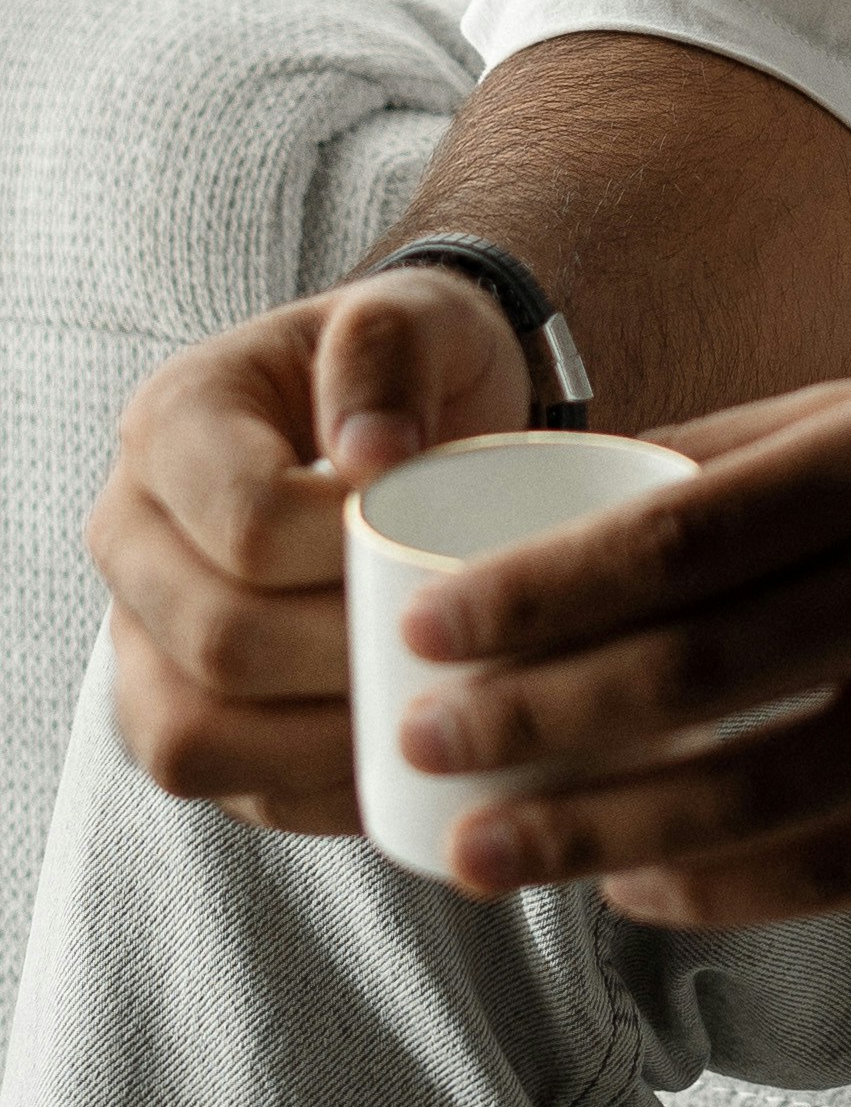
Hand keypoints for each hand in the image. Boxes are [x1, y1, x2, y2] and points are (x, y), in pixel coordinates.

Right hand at [88, 267, 531, 830]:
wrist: (416, 418)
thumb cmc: (417, 365)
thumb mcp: (421, 316)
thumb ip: (390, 347)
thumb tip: (375, 456)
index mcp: (172, 426)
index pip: (247, 522)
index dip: (353, 549)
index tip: (445, 532)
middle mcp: (131, 536)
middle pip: (219, 639)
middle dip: (353, 653)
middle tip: (464, 639)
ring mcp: (142, 637)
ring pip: (193, 738)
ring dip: (326, 740)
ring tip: (431, 703)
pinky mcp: (182, 715)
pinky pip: (229, 791)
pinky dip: (321, 789)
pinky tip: (406, 753)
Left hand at [389, 362, 850, 923]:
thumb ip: (752, 447)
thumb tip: (566, 492)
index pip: (675, 540)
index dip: (537, 597)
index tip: (424, 633)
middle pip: (694, 674)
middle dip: (535, 723)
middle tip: (424, 751)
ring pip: (754, 792)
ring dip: (597, 831)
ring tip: (484, 853)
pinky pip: (846, 869)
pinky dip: (722, 888)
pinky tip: (635, 888)